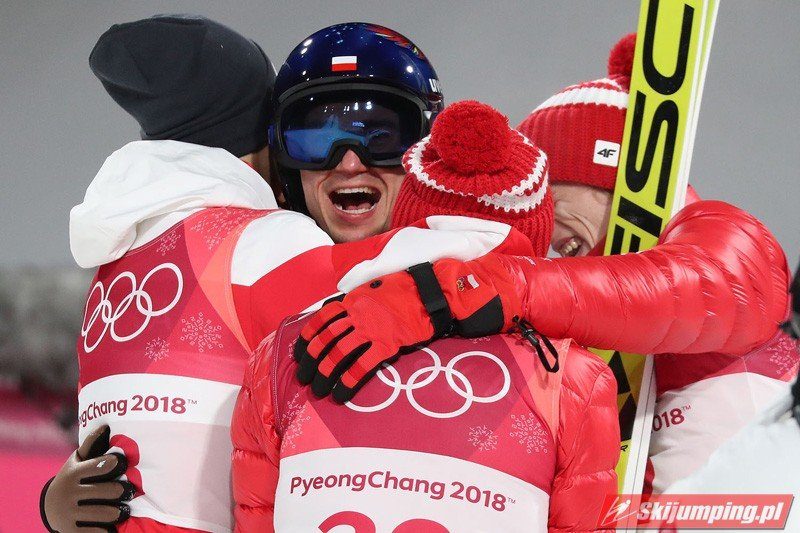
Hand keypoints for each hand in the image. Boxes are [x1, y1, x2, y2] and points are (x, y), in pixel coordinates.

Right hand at [40, 425, 134, 532]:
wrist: (49, 507)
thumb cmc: (73, 478)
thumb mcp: (77, 461)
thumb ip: (91, 445)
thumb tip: (106, 425)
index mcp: (73, 473)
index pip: (103, 465)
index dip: (118, 463)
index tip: (124, 464)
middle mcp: (69, 493)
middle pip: (110, 491)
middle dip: (124, 491)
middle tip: (130, 490)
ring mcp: (69, 514)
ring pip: (107, 513)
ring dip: (120, 512)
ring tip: (125, 509)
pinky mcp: (71, 532)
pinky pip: (98, 532)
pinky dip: (107, 529)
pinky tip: (111, 526)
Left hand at [294, 253, 523, 401]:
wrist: (430, 293)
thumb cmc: (404, 290)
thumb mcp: (372, 289)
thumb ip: (354, 300)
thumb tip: (336, 310)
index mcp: (352, 301)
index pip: (321, 320)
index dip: (307, 338)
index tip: (298, 353)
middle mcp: (357, 315)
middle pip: (325, 340)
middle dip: (311, 361)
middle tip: (303, 378)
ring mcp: (371, 329)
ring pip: (339, 354)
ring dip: (325, 374)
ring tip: (319, 390)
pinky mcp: (387, 344)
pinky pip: (362, 365)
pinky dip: (348, 381)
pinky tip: (341, 393)